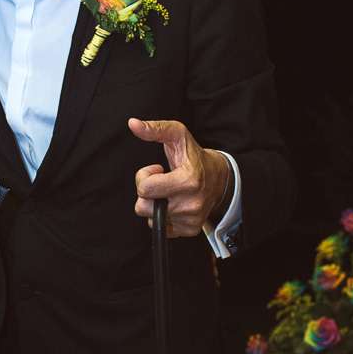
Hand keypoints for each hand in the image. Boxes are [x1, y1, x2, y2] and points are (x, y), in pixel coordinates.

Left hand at [129, 117, 231, 237]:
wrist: (219, 178)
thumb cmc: (194, 156)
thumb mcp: (177, 135)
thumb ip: (155, 129)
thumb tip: (133, 124)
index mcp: (188, 181)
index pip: (145, 189)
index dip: (145, 177)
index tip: (157, 170)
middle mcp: (191, 203)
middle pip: (143, 207)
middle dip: (146, 193)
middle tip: (161, 182)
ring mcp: (190, 219)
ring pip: (151, 219)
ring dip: (155, 205)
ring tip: (169, 192)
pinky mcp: (190, 229)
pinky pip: (161, 228)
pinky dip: (163, 217)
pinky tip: (174, 203)